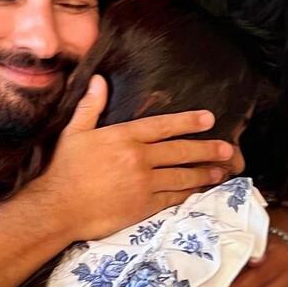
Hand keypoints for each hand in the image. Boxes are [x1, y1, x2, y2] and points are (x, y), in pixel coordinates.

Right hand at [31, 75, 233, 241]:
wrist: (59, 207)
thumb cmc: (65, 169)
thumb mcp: (74, 132)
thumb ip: (91, 105)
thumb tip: (100, 79)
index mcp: (124, 137)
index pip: (163, 126)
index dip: (188, 122)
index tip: (208, 119)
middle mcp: (138, 158)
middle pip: (180, 151)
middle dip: (207, 149)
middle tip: (228, 149)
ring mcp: (143, 184)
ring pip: (182, 176)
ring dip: (204, 173)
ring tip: (220, 171)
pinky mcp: (143, 206)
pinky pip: (172, 199)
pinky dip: (188, 195)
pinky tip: (199, 192)